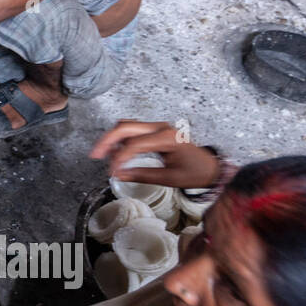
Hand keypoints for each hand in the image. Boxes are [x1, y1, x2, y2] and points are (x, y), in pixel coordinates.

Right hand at [89, 120, 222, 188]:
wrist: (210, 167)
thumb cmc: (195, 173)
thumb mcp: (170, 179)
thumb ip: (142, 175)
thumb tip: (119, 174)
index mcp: (166, 138)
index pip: (134, 144)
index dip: (119, 158)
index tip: (112, 171)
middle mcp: (160, 127)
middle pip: (125, 127)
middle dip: (107, 140)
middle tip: (95, 155)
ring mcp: (157, 127)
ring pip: (126, 126)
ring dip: (112, 138)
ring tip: (104, 155)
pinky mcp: (155, 131)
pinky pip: (132, 130)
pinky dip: (121, 139)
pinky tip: (116, 152)